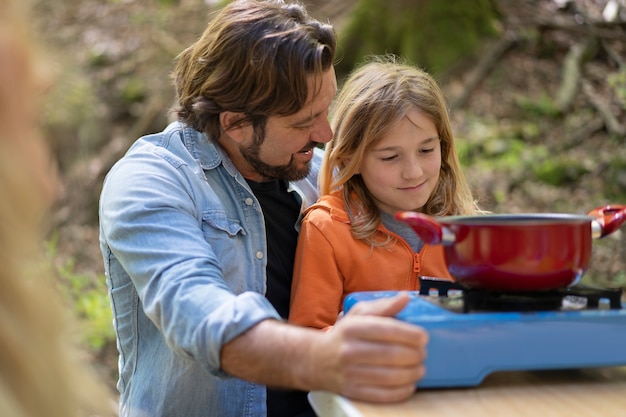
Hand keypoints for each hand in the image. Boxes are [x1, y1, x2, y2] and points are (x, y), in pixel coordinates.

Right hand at [309, 293, 427, 402]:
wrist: (315, 360)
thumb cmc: (343, 335)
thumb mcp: (358, 314)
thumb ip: (383, 306)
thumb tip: (406, 298)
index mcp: (353, 328)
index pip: (389, 330)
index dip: (411, 335)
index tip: (423, 337)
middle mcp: (350, 350)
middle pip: (393, 354)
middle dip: (415, 355)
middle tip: (423, 353)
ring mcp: (350, 373)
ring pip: (391, 376)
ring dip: (412, 373)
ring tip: (419, 368)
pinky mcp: (353, 391)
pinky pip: (383, 394)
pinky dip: (402, 390)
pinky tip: (409, 383)